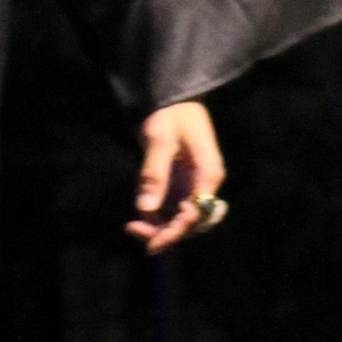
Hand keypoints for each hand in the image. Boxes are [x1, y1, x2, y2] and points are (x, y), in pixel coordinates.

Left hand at [126, 98, 226, 255]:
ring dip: (161, 228)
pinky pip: (175, 209)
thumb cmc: (170, 114)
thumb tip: (145, 208)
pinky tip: (140, 218)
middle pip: (191, 222)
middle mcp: (206, 185)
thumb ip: (154, 174)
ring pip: (183, 220)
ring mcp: (196, 186)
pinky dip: (159, 217)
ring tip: (133, 228)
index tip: (152, 242)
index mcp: (208, 174)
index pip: (196, 214)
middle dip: (165, 233)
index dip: (175, 231)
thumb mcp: (159, 140)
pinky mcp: (185, 185)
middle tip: (133, 231)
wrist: (175, 99)